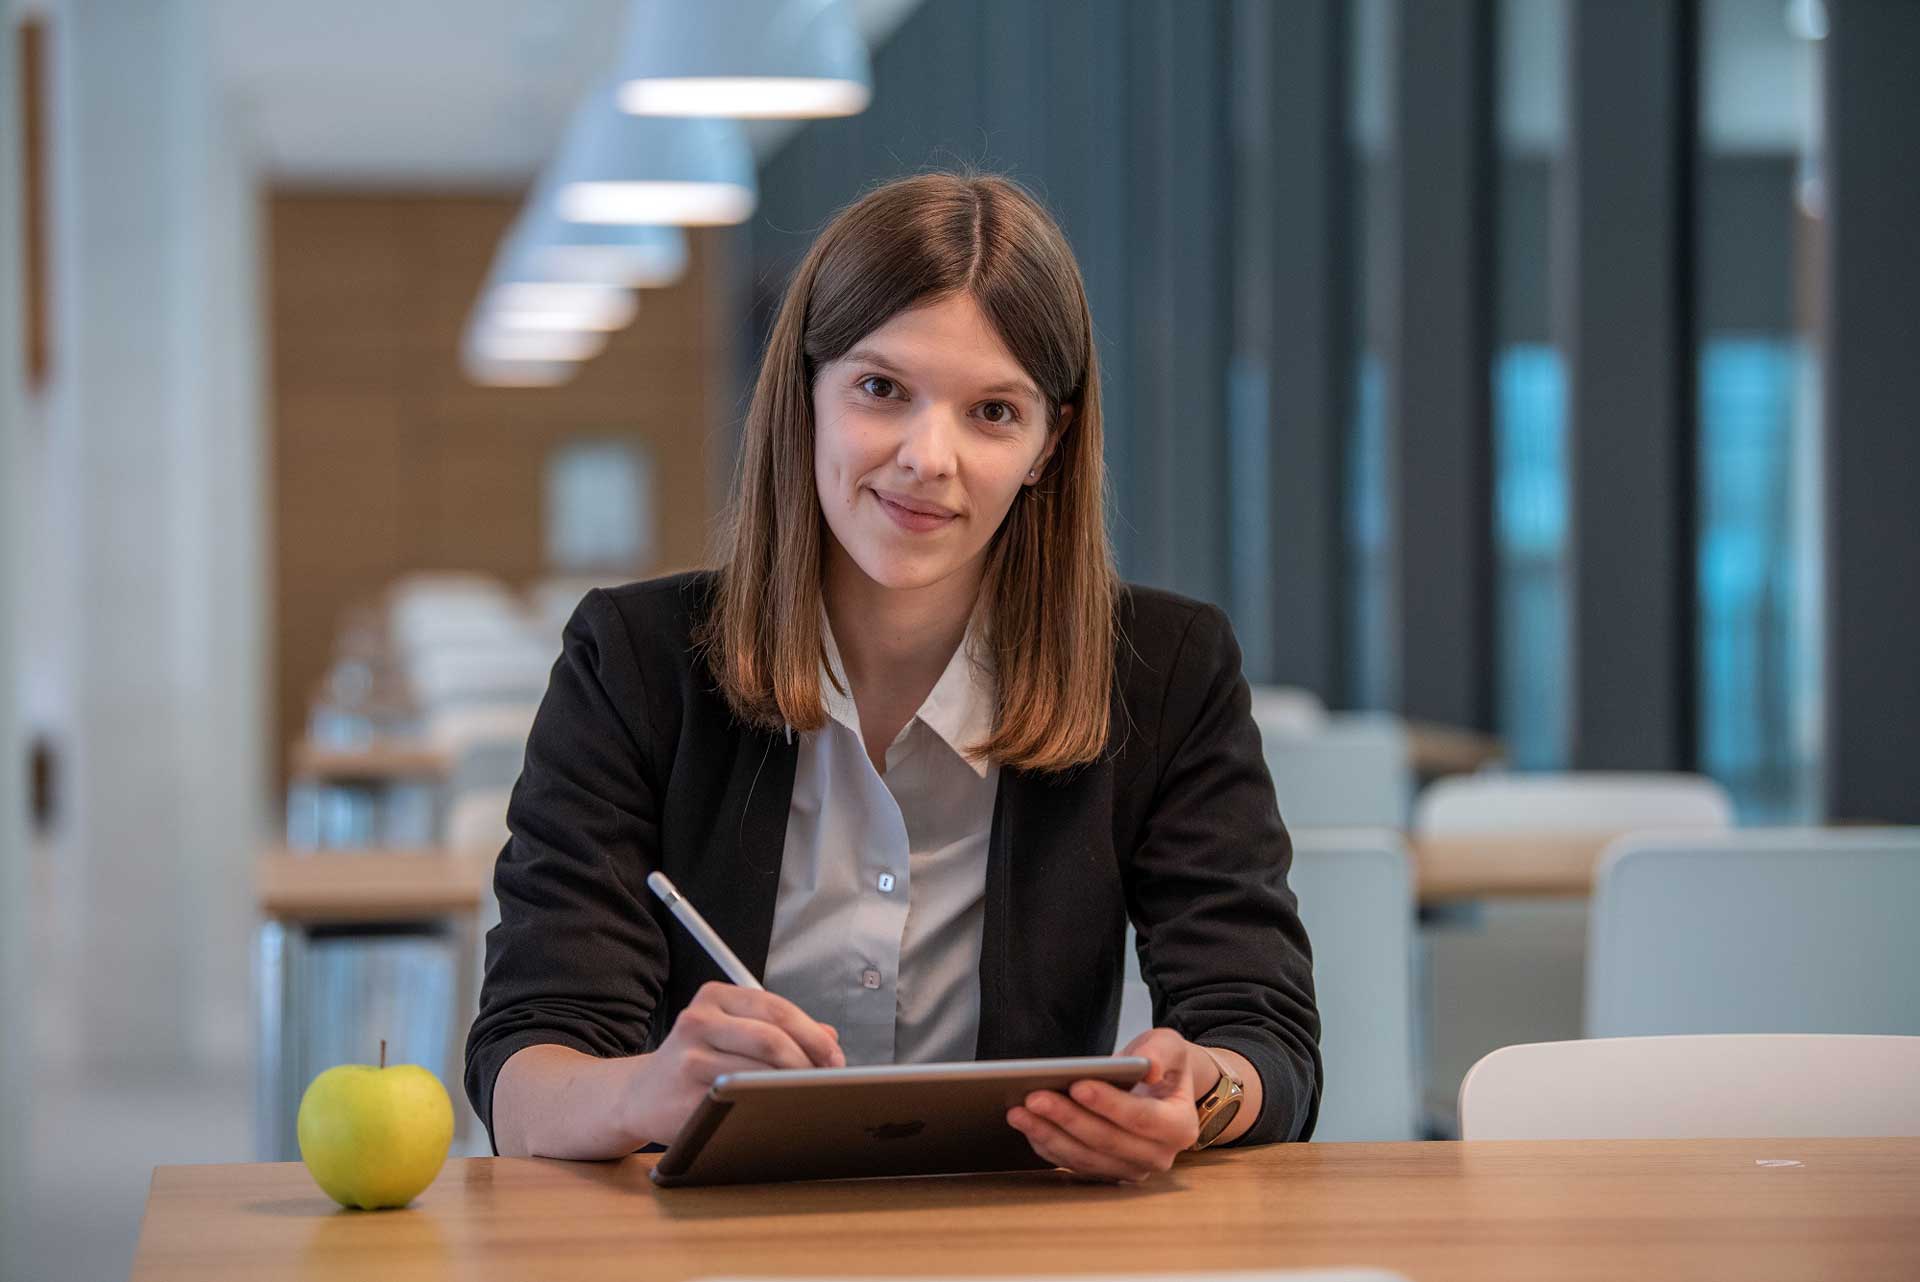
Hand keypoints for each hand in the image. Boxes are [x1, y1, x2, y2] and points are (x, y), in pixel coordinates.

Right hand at [622, 982, 843, 1144]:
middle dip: (808, 1063)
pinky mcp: (683, 1098)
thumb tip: (829, 1036)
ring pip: (756, 1072)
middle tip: (828, 1081)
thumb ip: (776, 1027)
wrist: (639, 1095)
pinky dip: (764, 1108)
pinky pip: (737, 1103)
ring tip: (809, 1096)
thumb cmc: (695, 1060)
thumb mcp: (730, 1029)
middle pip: (771, 1039)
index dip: (813, 1034)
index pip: (776, 1008)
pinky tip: (777, 1112)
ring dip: (791, 1088)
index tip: (835, 1057)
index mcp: (714, 997)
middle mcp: (697, 1021)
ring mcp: (688, 1059)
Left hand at [1005, 1028, 1209, 1182]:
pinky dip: (1047, 1145)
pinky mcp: (1105, 1173)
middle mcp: (1158, 1157)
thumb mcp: (1169, 1045)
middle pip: (1107, 1142)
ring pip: (1085, 1158)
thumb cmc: (1160, 1064)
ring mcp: (1130, 1170)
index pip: (1141, 1118)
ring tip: (1019, 1111)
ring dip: (1049, 1135)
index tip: (1077, 1085)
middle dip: (1068, 1119)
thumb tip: (1150, 1067)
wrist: (1156, 1087)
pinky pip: (1072, 1164)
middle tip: (1034, 1097)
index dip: (1108, 1103)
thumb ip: (1161, 1052)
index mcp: (1180, 1127)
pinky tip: (1026, 1124)